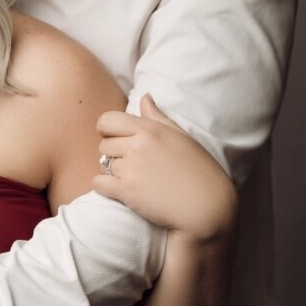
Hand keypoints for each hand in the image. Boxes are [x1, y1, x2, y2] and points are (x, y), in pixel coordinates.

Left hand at [94, 95, 237, 242]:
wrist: (207, 207)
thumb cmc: (199, 171)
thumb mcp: (182, 137)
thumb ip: (158, 117)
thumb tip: (144, 98)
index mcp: (150, 130)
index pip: (107, 120)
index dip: (106, 130)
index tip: (114, 139)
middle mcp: (137, 146)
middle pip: (104, 145)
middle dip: (113, 154)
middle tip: (131, 165)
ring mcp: (131, 169)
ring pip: (103, 165)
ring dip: (112, 172)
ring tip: (134, 179)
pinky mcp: (126, 191)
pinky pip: (98, 183)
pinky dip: (104, 187)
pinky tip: (121, 190)